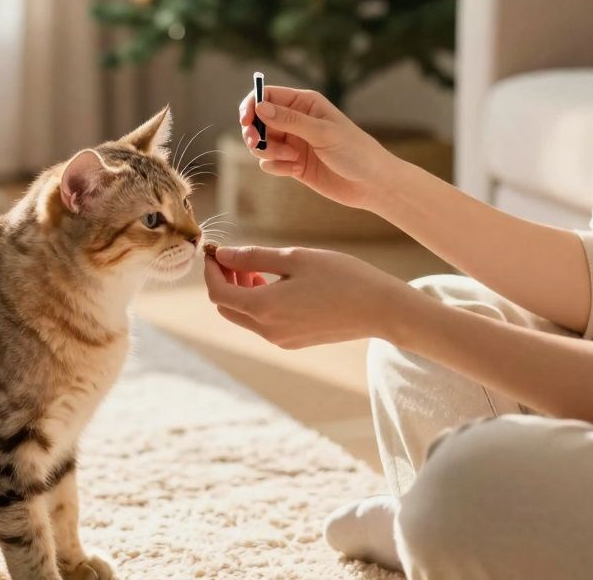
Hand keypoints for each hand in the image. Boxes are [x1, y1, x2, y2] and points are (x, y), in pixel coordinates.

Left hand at [203, 245, 407, 348]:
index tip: (214, 250)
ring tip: (257, 267)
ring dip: (241, 292)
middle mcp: (268, 330)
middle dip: (223, 281)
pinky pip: (263, 323)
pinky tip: (276, 283)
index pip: (218, 293)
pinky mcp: (294, 342)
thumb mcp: (295, 258)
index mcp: (264, 308)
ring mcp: (281, 340)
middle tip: (234, 257)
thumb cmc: (342, 276)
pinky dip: (258, 303)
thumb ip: (253, 257)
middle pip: (226, 308)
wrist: (381, 309)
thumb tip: (222, 254)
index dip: (210, 270)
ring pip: (244, 316)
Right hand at [239, 86, 399, 210]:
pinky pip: (269, 163)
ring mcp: (293, 142)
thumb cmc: (355, 151)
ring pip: (261, 142)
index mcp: (305, 103)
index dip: (252, 105)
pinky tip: (296, 170)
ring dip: (268, 151)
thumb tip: (259, 107)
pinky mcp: (292, 164)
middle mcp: (296, 120)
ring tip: (290, 159)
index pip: (267, 95)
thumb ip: (290, 121)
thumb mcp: (323, 133)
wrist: (371, 184)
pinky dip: (276, 167)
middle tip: (257, 143)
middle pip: (258, 120)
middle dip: (254, 132)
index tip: (246, 120)